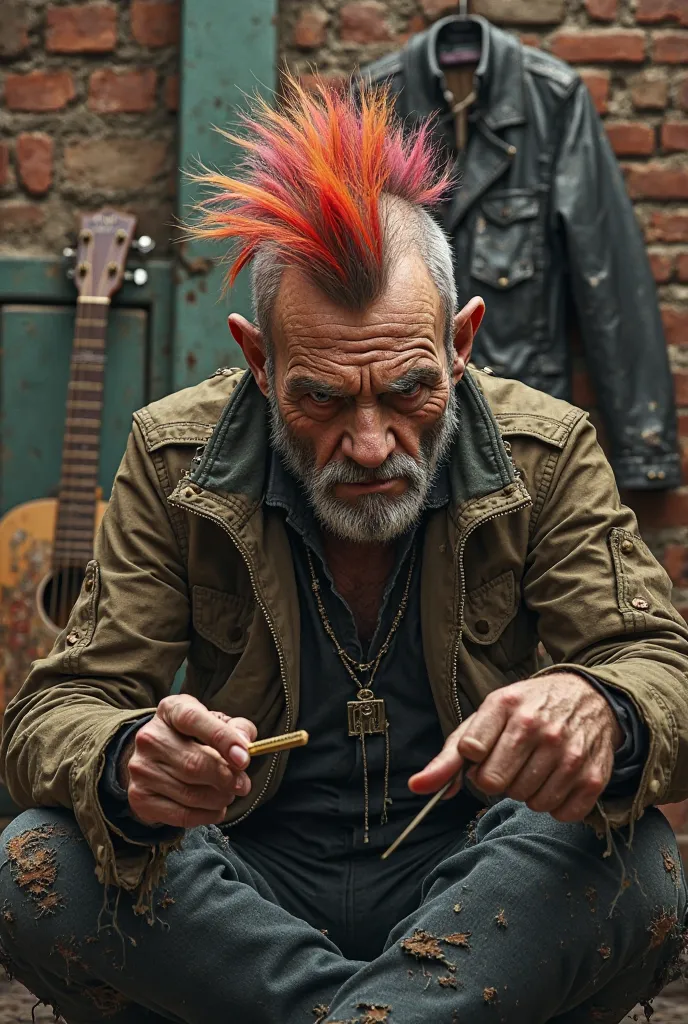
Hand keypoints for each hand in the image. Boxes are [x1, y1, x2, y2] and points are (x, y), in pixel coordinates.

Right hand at [121, 694, 256, 828]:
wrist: (155, 759)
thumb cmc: (193, 738)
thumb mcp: (215, 723)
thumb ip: (236, 729)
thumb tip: (245, 744)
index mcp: (170, 710)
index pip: (193, 720)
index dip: (222, 739)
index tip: (244, 759)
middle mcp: (150, 737)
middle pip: (193, 763)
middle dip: (226, 778)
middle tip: (243, 785)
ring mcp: (142, 769)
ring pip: (190, 793)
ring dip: (219, 799)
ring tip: (229, 795)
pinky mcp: (140, 797)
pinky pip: (181, 815)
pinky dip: (206, 816)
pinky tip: (216, 809)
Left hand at [409, 672, 623, 822]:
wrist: (589, 697)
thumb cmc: (527, 710)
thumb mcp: (487, 718)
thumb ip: (450, 755)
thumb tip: (418, 787)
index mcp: (506, 705)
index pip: (469, 752)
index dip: (474, 764)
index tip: (485, 754)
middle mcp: (538, 727)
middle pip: (495, 784)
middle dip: (498, 780)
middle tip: (511, 763)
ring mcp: (568, 752)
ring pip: (529, 802)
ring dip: (527, 793)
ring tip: (535, 768)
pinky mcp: (592, 776)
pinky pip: (560, 814)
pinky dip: (555, 805)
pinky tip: (557, 780)